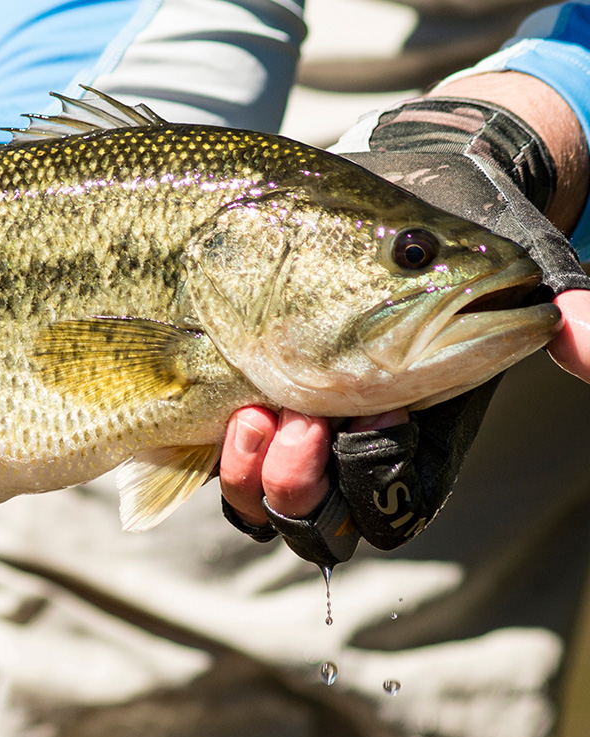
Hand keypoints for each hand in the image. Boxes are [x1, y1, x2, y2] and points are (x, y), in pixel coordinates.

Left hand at [218, 84, 589, 562]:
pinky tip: (226, 404)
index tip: (375, 415)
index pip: (396, 501)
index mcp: (419, 428)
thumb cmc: (458, 224)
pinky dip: (215, 449)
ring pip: (259, 501)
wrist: (390, 182)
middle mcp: (351, 441)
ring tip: (253, 414)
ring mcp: (293, 422)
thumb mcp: (517, 258)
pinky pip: (217, 456)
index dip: (378, 482)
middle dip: (300, 488)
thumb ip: (563, 308)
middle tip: (294, 423)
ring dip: (251, 475)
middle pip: (318, 520)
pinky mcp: (244, 395)